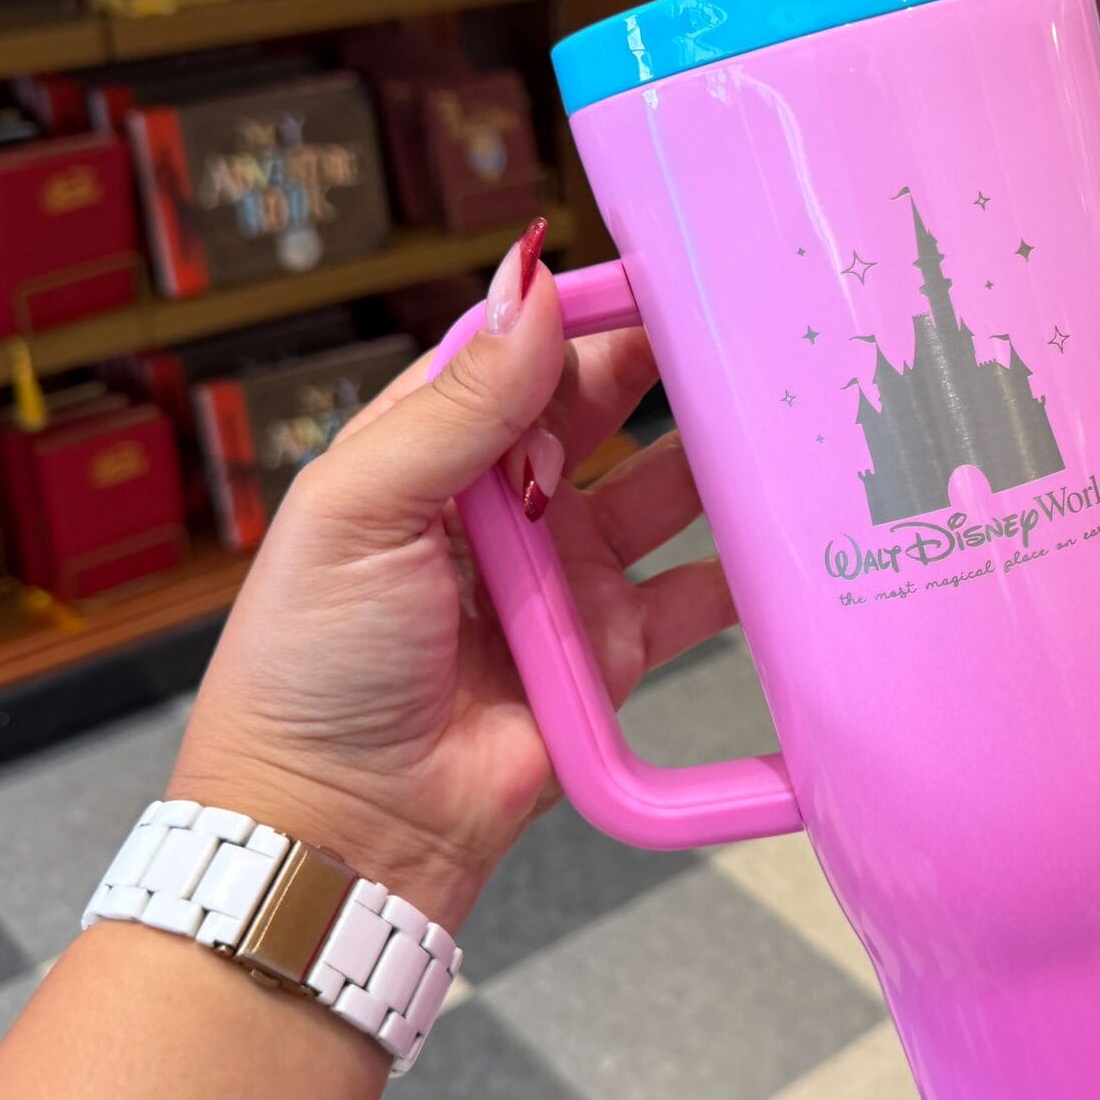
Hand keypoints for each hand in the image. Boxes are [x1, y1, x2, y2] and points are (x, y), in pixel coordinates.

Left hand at [168, 224, 737, 922]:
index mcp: (426, 451)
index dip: (582, 308)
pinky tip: (791, 528)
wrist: (340, 829)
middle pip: (602, 407)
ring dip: (715, 450)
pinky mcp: (613, 651)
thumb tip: (531, 289)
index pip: (518, 350)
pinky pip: (695, 597)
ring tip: (780, 403)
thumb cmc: (308, 669)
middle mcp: (505, 503)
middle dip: (666, 362)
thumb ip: (456, 405)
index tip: (661, 270)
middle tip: (740, 320)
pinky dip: (746, 569)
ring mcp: (567, 576)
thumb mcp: (358, 510)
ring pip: (663, 489)